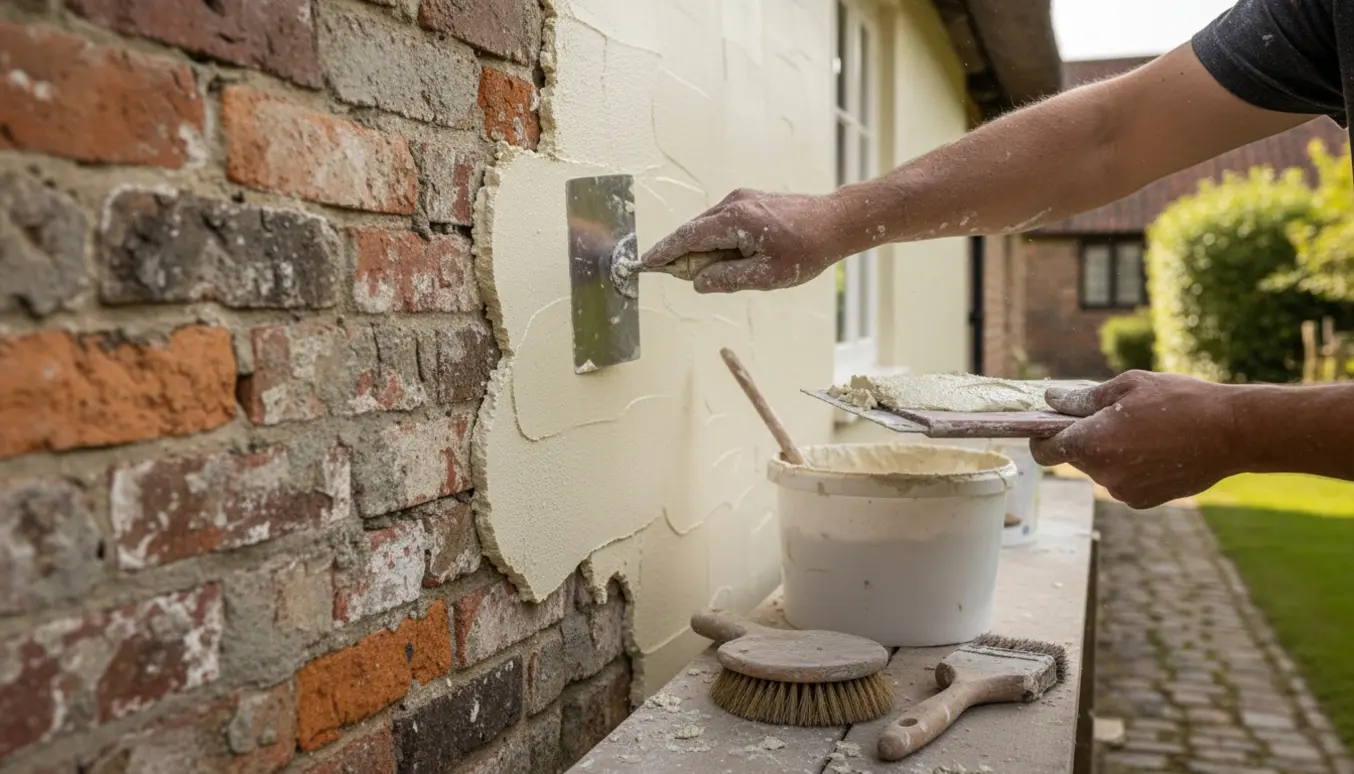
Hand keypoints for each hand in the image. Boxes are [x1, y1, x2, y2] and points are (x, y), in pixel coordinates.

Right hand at [639, 188, 853, 292]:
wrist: (837, 221)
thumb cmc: (807, 250)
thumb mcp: (767, 276)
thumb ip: (727, 279)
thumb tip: (697, 282)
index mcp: (735, 219)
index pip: (688, 237)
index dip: (665, 252)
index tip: (646, 263)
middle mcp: (734, 203)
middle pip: (694, 230)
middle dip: (681, 253)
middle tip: (676, 276)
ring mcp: (742, 198)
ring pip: (708, 226)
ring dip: (702, 249)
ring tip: (710, 273)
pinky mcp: (751, 201)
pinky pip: (722, 222)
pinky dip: (716, 240)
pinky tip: (727, 258)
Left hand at [1029, 371, 1244, 508]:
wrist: (1231, 433)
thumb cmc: (1179, 401)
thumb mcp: (1127, 386)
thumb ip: (1082, 399)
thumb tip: (1051, 401)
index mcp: (1090, 444)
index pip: (1044, 451)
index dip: (1042, 437)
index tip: (1050, 425)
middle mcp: (1101, 474)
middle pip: (1076, 457)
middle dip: (1086, 438)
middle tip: (1116, 415)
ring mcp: (1123, 492)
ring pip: (1101, 469)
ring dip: (1111, 452)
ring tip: (1145, 429)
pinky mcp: (1143, 501)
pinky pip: (1123, 481)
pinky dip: (1131, 466)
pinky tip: (1159, 448)